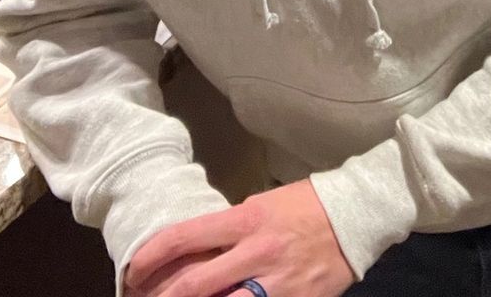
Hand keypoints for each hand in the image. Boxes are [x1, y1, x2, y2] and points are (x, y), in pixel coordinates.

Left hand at [125, 180, 354, 296]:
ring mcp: (278, 282)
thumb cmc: (306, 205)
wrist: (357, 215)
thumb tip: (194, 252)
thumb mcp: (263, 206)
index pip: (185, 237)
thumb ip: (230, 230)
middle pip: (194, 284)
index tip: (133, 270)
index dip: (151, 256)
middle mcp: (258, 252)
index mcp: (248, 220)